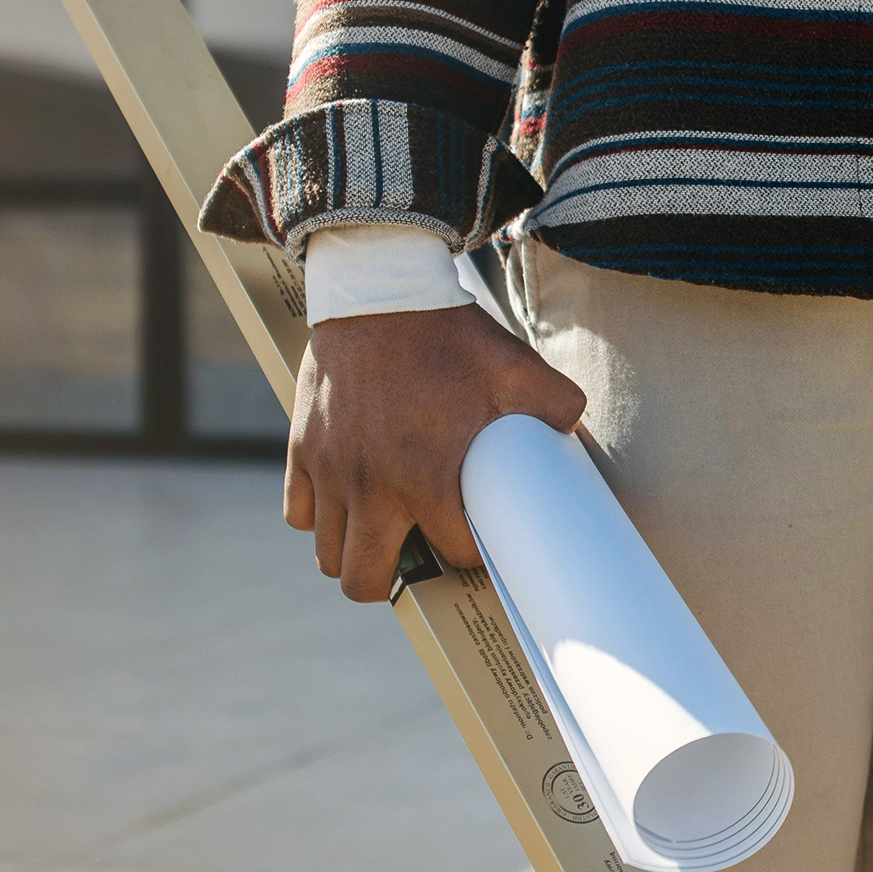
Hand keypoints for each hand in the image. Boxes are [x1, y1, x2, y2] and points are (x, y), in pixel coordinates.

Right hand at [288, 302, 585, 601]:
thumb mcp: (514, 366)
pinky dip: (320, 515)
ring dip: (356, 552)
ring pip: (327, 554)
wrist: (378, 290)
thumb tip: (574, 432)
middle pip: (363, 581)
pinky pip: (298, 513)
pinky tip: (351, 498)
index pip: (452, 554)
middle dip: (396, 579)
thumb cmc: (447, 334)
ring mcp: (329, 471)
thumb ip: (554, 405)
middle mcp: (369, 486)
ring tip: (387, 529)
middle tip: (420, 551)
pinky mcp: (300, 450)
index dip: (473, 554)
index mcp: (425, 476)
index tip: (480, 538)